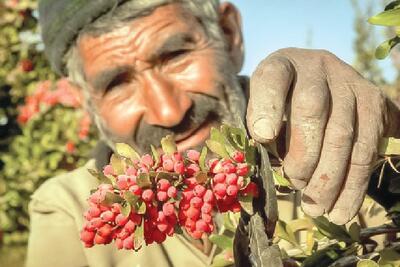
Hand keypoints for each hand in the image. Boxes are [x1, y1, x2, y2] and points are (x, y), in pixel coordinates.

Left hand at [246, 48, 399, 223]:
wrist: (319, 80)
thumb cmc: (281, 101)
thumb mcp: (262, 104)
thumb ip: (259, 124)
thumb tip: (270, 155)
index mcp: (281, 64)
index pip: (272, 78)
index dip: (267, 105)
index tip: (263, 136)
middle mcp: (317, 66)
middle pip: (312, 109)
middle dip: (303, 156)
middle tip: (295, 184)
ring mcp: (350, 83)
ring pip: (343, 135)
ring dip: (329, 179)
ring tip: (316, 208)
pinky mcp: (374, 103)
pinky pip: (366, 150)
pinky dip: (353, 185)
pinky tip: (340, 209)